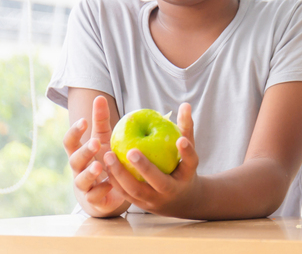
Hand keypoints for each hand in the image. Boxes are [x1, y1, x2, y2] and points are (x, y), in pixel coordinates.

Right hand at [63, 95, 125, 215]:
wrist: (106, 193)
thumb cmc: (103, 160)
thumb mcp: (104, 139)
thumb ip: (101, 120)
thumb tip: (100, 97)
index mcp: (79, 153)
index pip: (70, 142)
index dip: (74, 132)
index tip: (84, 121)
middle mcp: (78, 169)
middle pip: (74, 160)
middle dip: (84, 152)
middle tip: (95, 143)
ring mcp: (84, 186)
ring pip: (81, 180)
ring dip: (89, 173)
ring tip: (100, 167)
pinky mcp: (93, 200)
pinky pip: (94, 197)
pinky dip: (101, 191)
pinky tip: (110, 185)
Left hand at [102, 103, 201, 217]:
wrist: (179, 201)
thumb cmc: (183, 167)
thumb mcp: (188, 150)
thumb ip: (185, 128)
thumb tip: (185, 104)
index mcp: (187, 175)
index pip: (190, 162)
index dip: (186, 151)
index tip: (180, 139)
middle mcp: (171, 191)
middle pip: (159, 181)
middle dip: (144, 167)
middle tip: (131, 151)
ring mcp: (154, 201)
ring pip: (136, 191)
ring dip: (121, 175)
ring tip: (108, 156)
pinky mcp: (140, 205)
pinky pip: (125, 194)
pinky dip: (114, 181)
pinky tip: (105, 166)